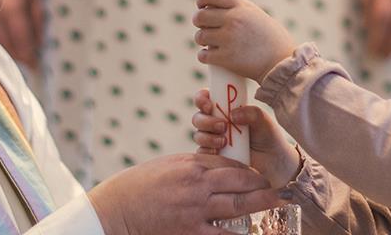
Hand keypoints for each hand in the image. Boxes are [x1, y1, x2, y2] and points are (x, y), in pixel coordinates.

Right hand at [0, 0, 43, 68]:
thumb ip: (39, 17)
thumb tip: (41, 41)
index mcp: (13, 9)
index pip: (22, 42)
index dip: (31, 57)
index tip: (38, 67)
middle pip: (8, 45)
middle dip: (20, 56)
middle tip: (31, 63)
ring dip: (8, 50)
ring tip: (20, 55)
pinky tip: (5, 42)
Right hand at [87, 153, 286, 234]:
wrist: (114, 211)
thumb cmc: (136, 187)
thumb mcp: (166, 166)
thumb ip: (191, 167)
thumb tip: (211, 170)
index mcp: (190, 164)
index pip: (228, 163)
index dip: (247, 169)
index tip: (257, 173)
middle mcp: (197, 184)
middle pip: (240, 181)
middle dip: (260, 184)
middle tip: (276, 188)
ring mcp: (195, 209)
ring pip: (238, 205)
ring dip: (259, 204)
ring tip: (276, 203)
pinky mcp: (190, 232)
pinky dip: (240, 234)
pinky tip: (252, 232)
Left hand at [193, 0, 296, 82]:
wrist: (282, 64)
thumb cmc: (273, 41)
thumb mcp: (258, 16)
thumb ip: (239, 11)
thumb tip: (217, 10)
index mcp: (242, 6)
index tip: (201, 4)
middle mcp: (233, 20)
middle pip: (201, 16)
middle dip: (199, 21)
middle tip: (203, 26)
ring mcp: (228, 39)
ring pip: (200, 36)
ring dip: (202, 40)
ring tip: (209, 42)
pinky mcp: (225, 58)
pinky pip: (203, 55)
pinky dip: (204, 56)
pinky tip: (210, 56)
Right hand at [193, 89, 300, 188]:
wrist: (273, 161)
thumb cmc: (267, 135)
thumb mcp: (262, 120)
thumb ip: (250, 113)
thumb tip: (233, 115)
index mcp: (225, 108)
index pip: (205, 99)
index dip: (201, 99)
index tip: (209, 105)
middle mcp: (216, 122)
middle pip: (198, 117)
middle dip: (206, 121)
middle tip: (223, 125)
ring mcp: (213, 140)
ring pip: (198, 135)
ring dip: (208, 137)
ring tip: (225, 142)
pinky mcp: (213, 157)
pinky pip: (201, 153)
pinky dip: (207, 151)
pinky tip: (219, 152)